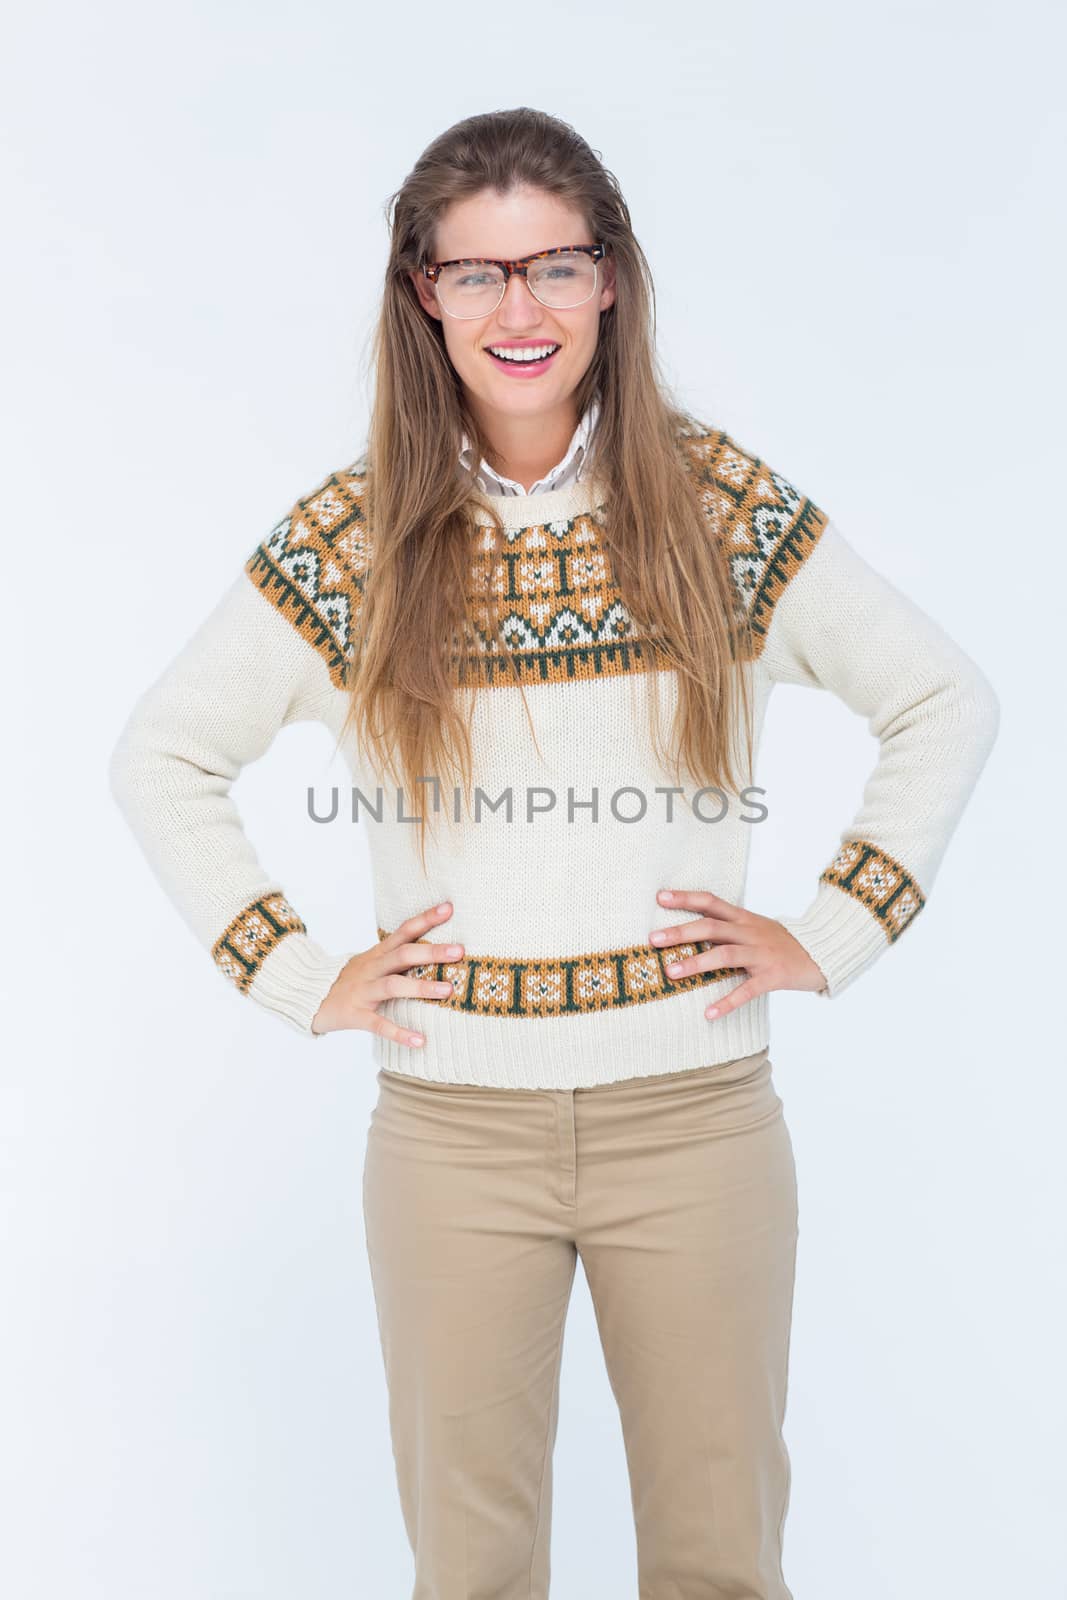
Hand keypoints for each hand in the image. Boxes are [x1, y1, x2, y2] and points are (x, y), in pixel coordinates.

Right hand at [310, 901, 463, 1046]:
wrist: (309, 997)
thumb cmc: (350, 980)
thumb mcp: (372, 962)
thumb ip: (398, 956)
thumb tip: (437, 950)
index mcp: (378, 954)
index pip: (404, 931)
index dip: (426, 918)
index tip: (449, 908)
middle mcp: (372, 968)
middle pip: (402, 955)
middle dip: (431, 952)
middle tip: (459, 951)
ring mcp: (363, 991)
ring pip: (393, 986)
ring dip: (421, 987)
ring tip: (448, 990)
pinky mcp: (356, 1015)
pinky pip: (379, 1024)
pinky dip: (400, 1032)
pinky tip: (420, 1041)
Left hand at [649, 887, 827, 1019]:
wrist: (823, 953)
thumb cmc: (781, 942)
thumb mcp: (755, 928)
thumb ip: (728, 928)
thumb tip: (691, 931)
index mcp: (744, 918)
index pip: (711, 902)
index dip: (685, 898)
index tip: (659, 898)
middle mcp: (750, 932)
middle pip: (711, 927)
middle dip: (681, 932)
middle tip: (653, 939)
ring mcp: (762, 954)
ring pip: (725, 955)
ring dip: (697, 963)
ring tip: (672, 972)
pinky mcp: (773, 976)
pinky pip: (747, 990)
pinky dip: (727, 1002)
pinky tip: (709, 1013)